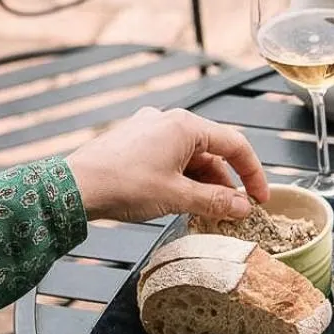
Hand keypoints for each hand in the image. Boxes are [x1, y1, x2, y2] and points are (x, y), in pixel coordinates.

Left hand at [67, 106, 270, 222]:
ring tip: (205, 212)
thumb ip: (216, 202)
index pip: (235, 145)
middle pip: (212, 152)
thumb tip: (243, 207)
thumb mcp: (177, 197)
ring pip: (191, 158)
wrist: (73, 189)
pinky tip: (180, 201)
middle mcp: (168, 120)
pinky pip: (170, 158)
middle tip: (232, 212)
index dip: (253, 173)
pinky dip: (182, 179)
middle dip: (225, 184)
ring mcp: (149, 130)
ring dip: (203, 184)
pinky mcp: (134, 142)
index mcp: (184, 125)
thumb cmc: (121, 184)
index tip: (260, 198)